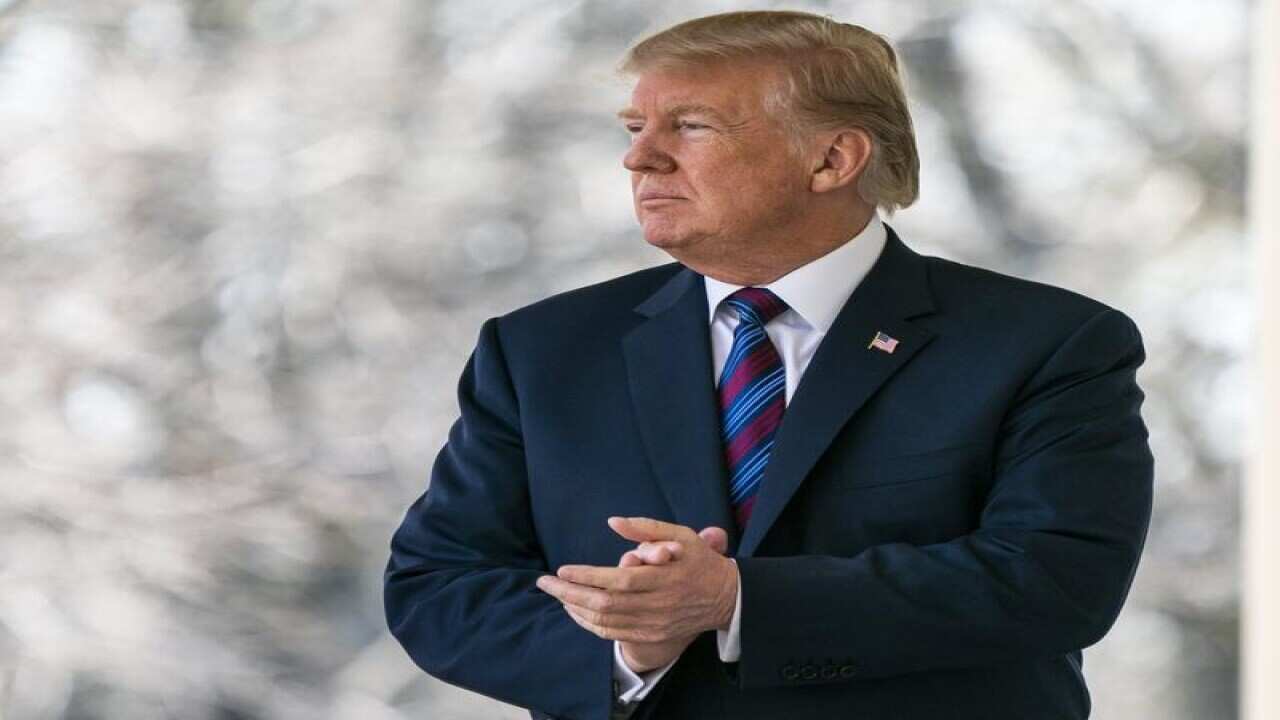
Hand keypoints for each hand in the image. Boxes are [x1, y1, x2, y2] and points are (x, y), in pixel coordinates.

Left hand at [535, 518, 737, 663]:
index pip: (618, 580)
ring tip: (557, 593)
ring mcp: (653, 624)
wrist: (726, 598)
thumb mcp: (680, 536)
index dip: (587, 576)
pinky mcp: (651, 636)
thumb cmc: (700, 561)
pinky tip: (575, 611)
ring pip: (605, 622)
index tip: (563, 569)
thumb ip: (646, 528)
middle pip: (605, 604)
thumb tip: (613, 521)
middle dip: (570, 593)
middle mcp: (657, 605)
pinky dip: (589, 624)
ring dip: (575, 609)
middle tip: (545, 582)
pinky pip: (613, 634)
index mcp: (664, 578)